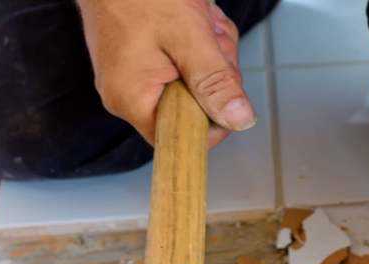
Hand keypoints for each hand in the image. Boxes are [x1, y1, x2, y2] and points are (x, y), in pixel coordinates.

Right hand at [77, 0, 254, 146]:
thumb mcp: (188, 38)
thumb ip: (214, 82)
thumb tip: (240, 120)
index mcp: (132, 99)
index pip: (181, 139)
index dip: (213, 120)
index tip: (225, 87)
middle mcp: (128, 93)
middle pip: (194, 107)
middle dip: (214, 72)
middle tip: (209, 39)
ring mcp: (134, 75)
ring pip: (195, 81)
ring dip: (210, 52)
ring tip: (200, 21)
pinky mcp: (142, 59)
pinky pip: (185, 63)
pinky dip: (199, 42)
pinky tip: (196, 19)